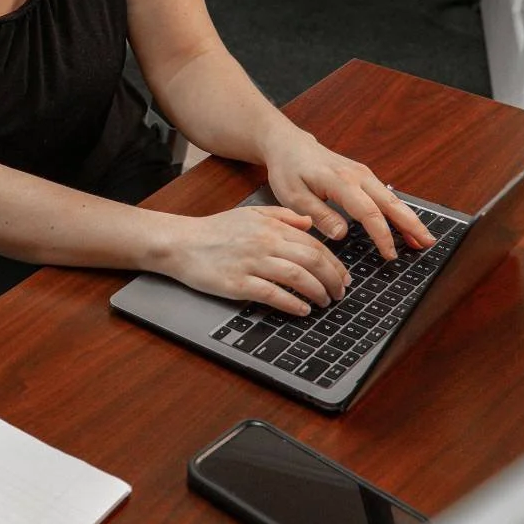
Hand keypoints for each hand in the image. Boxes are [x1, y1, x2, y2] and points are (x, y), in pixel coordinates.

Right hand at [161, 205, 348, 316]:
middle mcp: (265, 242)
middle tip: (340, 293)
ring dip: (317, 292)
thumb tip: (310, 223)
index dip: (335, 263)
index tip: (343, 277)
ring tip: (325, 302)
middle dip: (333, 279)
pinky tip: (302, 310)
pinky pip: (273, 294)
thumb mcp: (250, 213)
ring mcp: (251, 263)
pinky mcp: (238, 283)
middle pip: (312, 260)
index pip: (314, 244)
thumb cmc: (214, 230)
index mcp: (271, 226)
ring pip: (297, 276)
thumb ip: (282, 216)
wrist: (180, 243)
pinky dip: (292, 303)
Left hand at [262, 129, 435, 259]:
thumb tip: (342, 234)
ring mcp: (364, 174)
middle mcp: (358, 175)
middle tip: (428, 244)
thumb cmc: (289, 171)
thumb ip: (319, 215)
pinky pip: (386, 196)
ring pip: (393, 199)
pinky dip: (399, 212)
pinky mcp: (364, 176)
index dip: (382, 235)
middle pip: (391, 203)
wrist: (290, 145)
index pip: (368, 212)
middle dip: (411, 224)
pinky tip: (407, 226)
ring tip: (424, 239)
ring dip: (410, 219)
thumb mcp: (293, 196)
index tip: (390, 255)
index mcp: (340, 181)